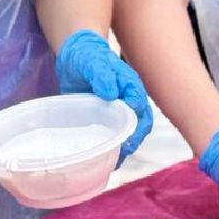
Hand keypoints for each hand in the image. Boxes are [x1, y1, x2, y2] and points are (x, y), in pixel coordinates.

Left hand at [55, 30, 153, 159]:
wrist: (77, 57)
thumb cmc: (87, 57)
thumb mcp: (92, 62)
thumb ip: (102, 75)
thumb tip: (111, 93)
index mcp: (130, 85)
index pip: (139, 105)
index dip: (136, 120)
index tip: (127, 134)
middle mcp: (129, 99)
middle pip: (141, 123)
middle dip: (135, 139)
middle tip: (123, 152)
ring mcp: (120, 111)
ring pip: (132, 132)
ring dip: (127, 147)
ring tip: (115, 161)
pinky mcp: (109, 119)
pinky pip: (117, 135)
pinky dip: (115, 148)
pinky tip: (107, 160)